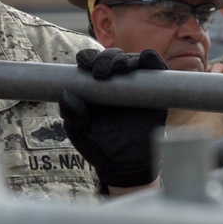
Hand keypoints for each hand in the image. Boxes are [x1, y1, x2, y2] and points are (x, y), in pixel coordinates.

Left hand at [59, 48, 167, 188]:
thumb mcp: (80, 131)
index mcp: (98, 87)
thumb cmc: (100, 146)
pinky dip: (151, 60)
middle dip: (107, 58)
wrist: (125, 166)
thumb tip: (66, 93)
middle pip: (114, 57)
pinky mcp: (156, 92)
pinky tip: (145, 59)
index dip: (89, 57)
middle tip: (101, 71)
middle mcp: (119, 83)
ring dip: (127, 59)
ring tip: (120, 68)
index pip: (94, 63)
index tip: (84, 63)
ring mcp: (138, 86)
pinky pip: (156, 71)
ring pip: (134, 60)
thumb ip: (72, 114)